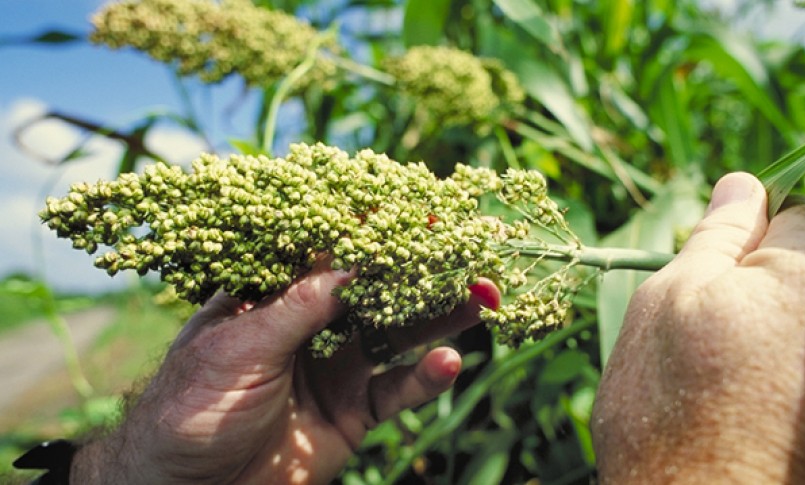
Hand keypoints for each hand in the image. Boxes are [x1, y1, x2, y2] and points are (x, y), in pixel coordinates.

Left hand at [71, 262, 499, 483]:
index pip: (327, 254)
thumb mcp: (240, 349)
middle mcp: (309, 327)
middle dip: (416, 272)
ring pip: (394, 336)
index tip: (413, 212)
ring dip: (437, 318)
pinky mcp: (351, 414)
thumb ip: (298, 309)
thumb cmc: (191, 409)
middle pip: (372, 291)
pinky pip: (395, 391)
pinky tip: (449, 362)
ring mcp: (333, 370)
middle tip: (463, 252)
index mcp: (272, 298)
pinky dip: (424, 378)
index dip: (368, 234)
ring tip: (479, 298)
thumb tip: (350, 263)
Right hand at [592, 173, 804, 482]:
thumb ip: (716, 237)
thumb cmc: (667, 415)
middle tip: (737, 345)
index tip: (724, 293)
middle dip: (790, 287)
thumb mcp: (668, 306)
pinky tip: (782, 411)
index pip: (800, 213)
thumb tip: (740, 184)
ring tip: (758, 387)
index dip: (752, 247)